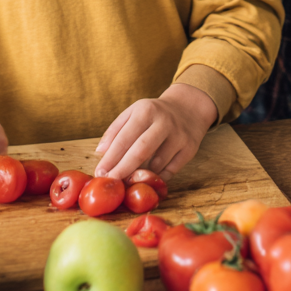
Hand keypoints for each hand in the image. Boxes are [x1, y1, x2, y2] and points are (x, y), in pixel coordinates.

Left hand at [93, 83, 217, 181]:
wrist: (188, 108)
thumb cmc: (154, 114)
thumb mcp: (134, 112)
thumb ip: (115, 130)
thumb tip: (101, 152)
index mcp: (146, 111)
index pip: (125, 138)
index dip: (111, 158)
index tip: (100, 172)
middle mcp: (164, 122)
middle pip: (141, 152)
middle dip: (123, 170)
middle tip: (111, 182)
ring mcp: (179, 136)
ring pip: (157, 164)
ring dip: (140, 175)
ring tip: (127, 180)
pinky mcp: (190, 149)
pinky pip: (170, 171)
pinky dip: (157, 177)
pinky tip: (147, 179)